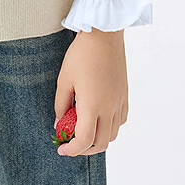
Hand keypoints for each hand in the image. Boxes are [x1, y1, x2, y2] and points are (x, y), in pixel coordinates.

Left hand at [53, 28, 128, 156]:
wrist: (104, 34)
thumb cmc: (82, 53)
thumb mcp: (64, 78)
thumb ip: (61, 104)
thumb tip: (59, 122)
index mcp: (92, 105)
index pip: (84, 140)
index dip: (72, 149)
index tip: (62, 148)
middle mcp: (109, 108)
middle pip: (101, 143)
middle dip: (84, 149)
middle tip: (71, 142)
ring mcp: (119, 102)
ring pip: (113, 134)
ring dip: (98, 138)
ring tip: (83, 129)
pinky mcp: (125, 95)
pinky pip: (121, 120)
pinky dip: (110, 126)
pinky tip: (99, 116)